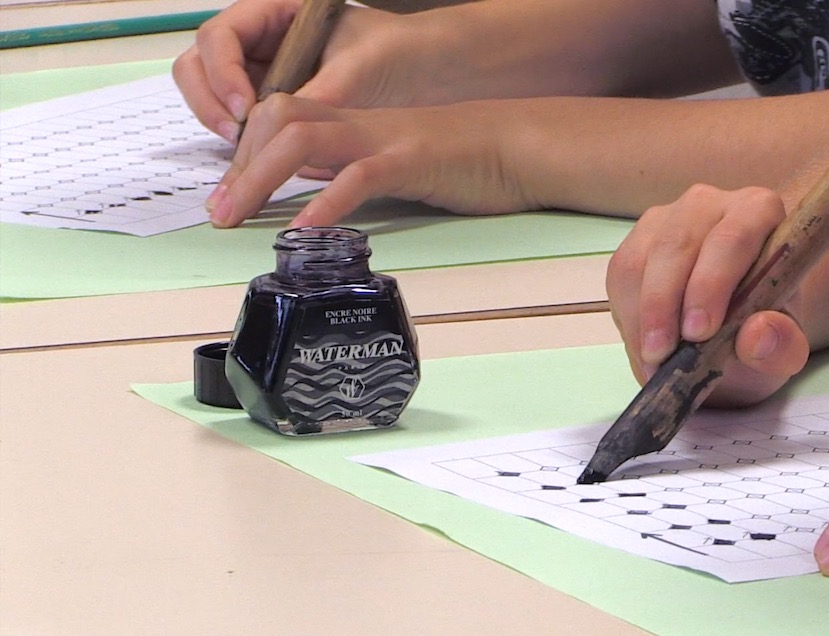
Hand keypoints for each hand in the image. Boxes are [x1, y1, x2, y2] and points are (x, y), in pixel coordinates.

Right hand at [173, 0, 448, 143]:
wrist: (428, 72)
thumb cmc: (398, 53)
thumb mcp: (361, 69)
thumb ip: (321, 94)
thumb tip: (285, 131)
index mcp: (276, 13)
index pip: (220, 35)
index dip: (224, 72)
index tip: (247, 107)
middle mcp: (261, 42)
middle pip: (201, 65)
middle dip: (209, 101)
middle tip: (235, 136)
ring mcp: (263, 75)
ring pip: (213, 97)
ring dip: (220, 125)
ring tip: (247, 156)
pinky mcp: (274, 109)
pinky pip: (242, 126)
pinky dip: (244, 146)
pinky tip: (262, 168)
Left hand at [206, 94, 541, 226]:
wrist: (518, 146)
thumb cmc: (463, 160)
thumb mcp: (394, 162)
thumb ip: (353, 171)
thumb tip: (318, 196)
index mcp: (353, 121)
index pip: (280, 117)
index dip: (245, 151)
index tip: (228, 195)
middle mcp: (359, 122)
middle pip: (278, 118)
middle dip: (239, 165)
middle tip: (219, 213)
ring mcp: (384, 138)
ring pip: (302, 138)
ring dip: (261, 178)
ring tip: (240, 219)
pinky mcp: (412, 161)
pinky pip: (358, 177)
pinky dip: (324, 205)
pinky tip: (304, 234)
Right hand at [605, 184, 811, 406]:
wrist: (736, 330)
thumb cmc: (763, 329)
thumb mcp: (783, 351)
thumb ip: (781, 346)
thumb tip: (758, 335)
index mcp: (758, 212)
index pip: (733, 237)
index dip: (712, 282)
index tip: (700, 332)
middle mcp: (709, 205)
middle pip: (676, 244)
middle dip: (665, 303)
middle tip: (664, 355)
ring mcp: (666, 219)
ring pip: (640, 260)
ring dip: (642, 316)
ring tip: (654, 361)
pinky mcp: (636, 243)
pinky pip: (621, 276)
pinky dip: (629, 319)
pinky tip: (645, 350)